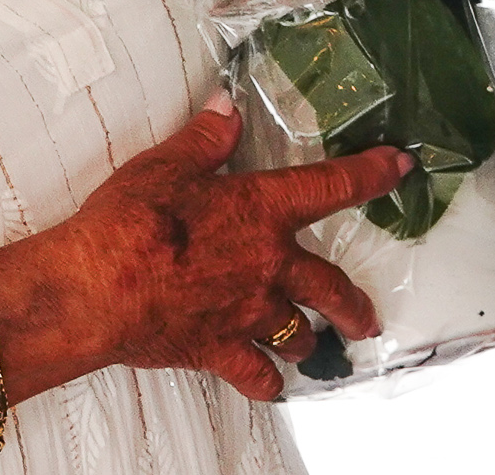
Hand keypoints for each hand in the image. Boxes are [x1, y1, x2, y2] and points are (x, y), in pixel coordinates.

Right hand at [0, 94, 405, 404]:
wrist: (96, 290)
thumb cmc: (129, 224)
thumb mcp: (167, 165)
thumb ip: (205, 139)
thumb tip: (225, 111)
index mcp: (261, 211)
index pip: (331, 185)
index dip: (370, 174)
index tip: (397, 168)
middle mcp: (266, 265)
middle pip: (328, 285)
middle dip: (352, 302)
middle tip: (368, 317)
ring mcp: (247, 313)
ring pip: (296, 332)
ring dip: (307, 338)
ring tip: (312, 344)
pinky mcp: (218, 349)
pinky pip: (254, 374)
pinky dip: (265, 381)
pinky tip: (269, 383)